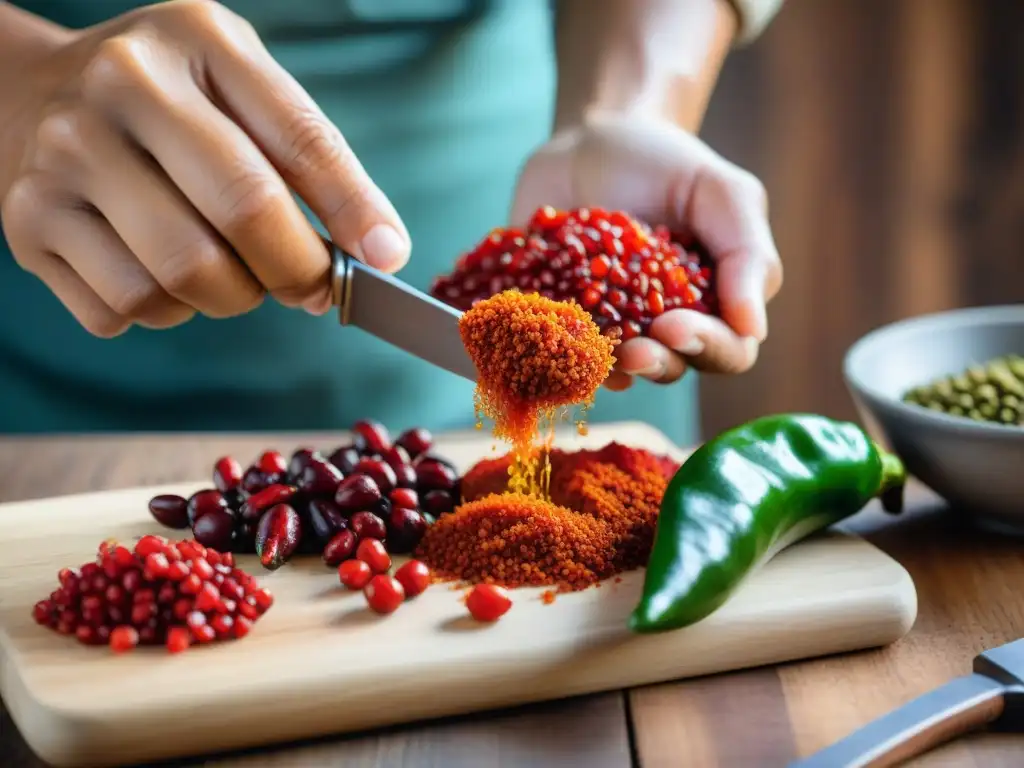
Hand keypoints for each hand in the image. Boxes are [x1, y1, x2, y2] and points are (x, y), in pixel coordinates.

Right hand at [0, 0, 408, 337]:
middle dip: (297, 271)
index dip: (354, 209)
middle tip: (309, 286)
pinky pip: (128, 309)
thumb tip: (379, 251)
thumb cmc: (167, 102)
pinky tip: (163, 275)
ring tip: (230, 272)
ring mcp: (65, 156)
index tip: (386, 257)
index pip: (300, 139)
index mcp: (197, 40)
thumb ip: (309, 156)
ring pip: (185, 278)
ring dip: (231, 299)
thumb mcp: (240, 88)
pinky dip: (166, 312)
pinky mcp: (29, 223)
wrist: (27, 96)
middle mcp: (122, 87)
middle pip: (245, 214)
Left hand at [511, 112, 781, 390]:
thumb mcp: (722, 192)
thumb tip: (752, 328)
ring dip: (608, 368)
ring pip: (616, 369)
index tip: (675, 327)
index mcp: (714, 302)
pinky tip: (550, 345)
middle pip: (673, 367)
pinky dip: (556, 351)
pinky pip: (559, 349)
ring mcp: (609, 325)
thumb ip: (746, 254)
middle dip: (656, 364)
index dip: (707, 346)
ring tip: (594, 351)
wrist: (592, 136)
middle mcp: (663, 325)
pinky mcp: (559, 316)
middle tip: (634, 351)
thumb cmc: (668, 163)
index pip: (728, 349)